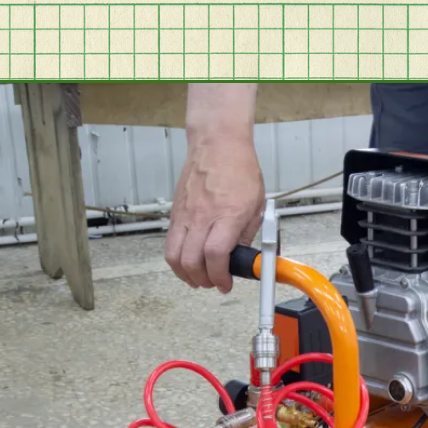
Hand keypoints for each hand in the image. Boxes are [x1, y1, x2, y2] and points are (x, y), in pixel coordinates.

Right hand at [164, 136, 264, 292]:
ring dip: (184, 273)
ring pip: (174, 255)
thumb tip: (241, 256)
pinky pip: (170, 242)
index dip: (219, 276)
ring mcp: (185, 215)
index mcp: (227, 215)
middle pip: (190, 260)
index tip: (225, 283)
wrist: (217, 144)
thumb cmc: (239, 169)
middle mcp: (202, 216)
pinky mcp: (176, 213)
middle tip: (213, 283)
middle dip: (202, 280)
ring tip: (198, 278)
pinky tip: (188, 261)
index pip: (216, 255)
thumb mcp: (257, 205)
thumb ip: (247, 234)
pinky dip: (177, 258)